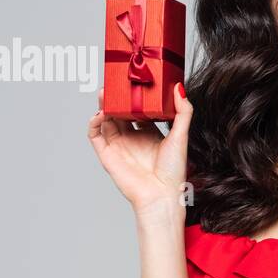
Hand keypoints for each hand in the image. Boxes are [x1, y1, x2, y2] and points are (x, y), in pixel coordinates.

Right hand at [87, 82, 192, 221]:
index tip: (134, 83)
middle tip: (115, 83)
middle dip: (116, 98)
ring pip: (105, 120)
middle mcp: (132, 139)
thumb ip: (183, 111)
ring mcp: (118, 146)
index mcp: (149, 134)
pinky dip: (94, 122)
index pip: (138, 111)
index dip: (134, 98)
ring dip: (103, 105)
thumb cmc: (173, 171)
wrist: (161, 195)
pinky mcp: (107, 155)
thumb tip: (179, 87)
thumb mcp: (181, 135)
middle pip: (119, 112)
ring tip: (105, 92)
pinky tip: (101, 113)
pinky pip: (95, 135)